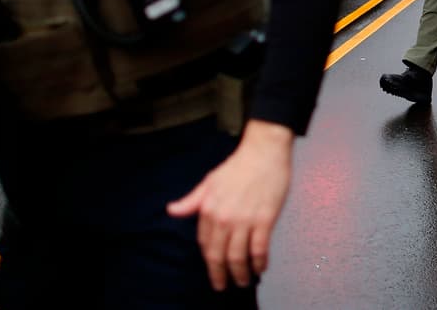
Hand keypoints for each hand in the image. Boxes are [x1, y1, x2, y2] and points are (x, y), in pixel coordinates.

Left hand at [166, 119, 293, 290]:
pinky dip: (259, 263)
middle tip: (222, 285)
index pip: (205, 242)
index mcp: (209, 208)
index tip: (213, 266)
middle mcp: (224, 217)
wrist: (264, 151)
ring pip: (238, 257)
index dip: (209, 257)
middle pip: (218, 255)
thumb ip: (191, 200)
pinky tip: (259, 268)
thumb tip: (172, 210)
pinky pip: (259, 250)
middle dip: (219, 274)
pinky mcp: (264, 220)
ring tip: (242, 281)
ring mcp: (245, 220)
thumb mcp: (209, 182)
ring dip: (240, 274)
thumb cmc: (239, 165)